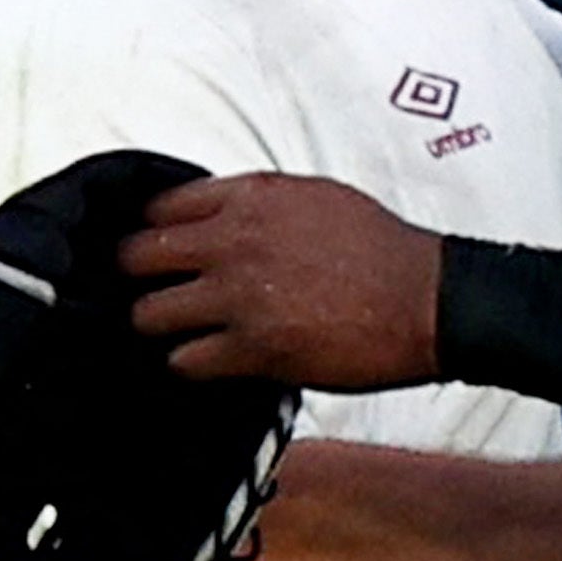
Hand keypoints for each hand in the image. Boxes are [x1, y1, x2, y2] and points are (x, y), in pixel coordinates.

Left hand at [121, 172, 440, 385]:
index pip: (160, 207)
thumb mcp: (317, 197)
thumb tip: (219, 216)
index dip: (151, 229)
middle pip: (136, 257)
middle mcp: (235, 241)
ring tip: (179, 330)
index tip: (154, 245)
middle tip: (152, 288)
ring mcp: (239, 297)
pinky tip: (210, 358)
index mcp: (252, 197)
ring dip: (161, 324)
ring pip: (148, 314)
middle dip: (137, 276)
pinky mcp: (252, 350)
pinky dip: (192, 363)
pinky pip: (185, 361)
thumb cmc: (382, 250)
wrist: (425, 299)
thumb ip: (259, 203)